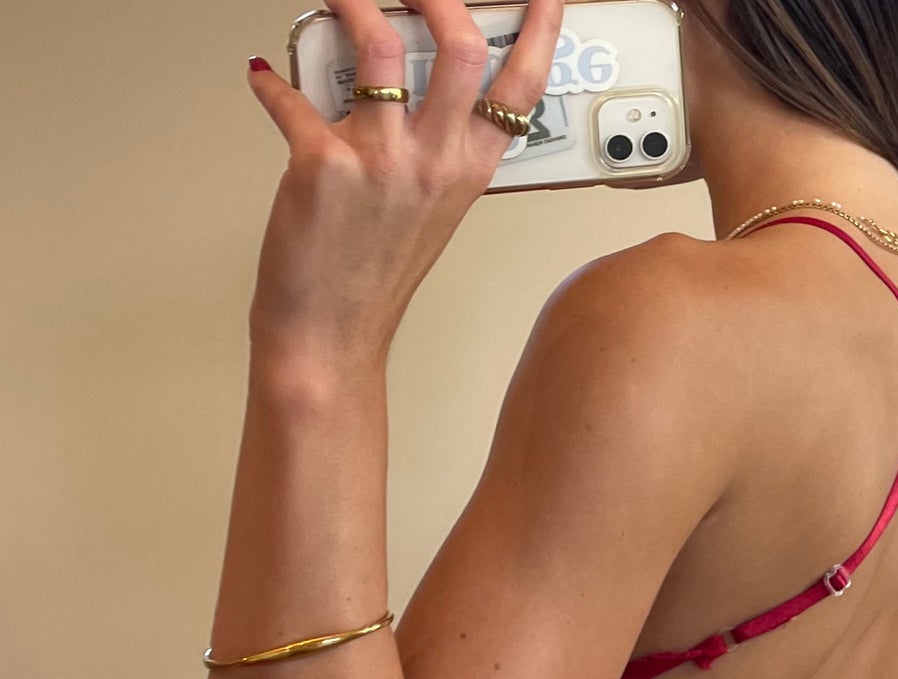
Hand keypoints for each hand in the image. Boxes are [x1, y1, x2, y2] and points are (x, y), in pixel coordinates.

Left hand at [244, 0, 563, 365]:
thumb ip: (429, 146)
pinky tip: (265, 81)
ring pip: (381, 45)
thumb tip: (400, 83)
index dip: (539, 32)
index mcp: (467, 172)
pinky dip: (272, 83)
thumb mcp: (428, 210)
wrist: (329, 333)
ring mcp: (381, 163)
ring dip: (353, 1)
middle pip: (461, 49)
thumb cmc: (373, 277)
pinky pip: (293, 98)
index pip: (520, 93)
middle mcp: (433, 164)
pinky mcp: (322, 164)